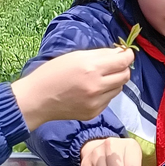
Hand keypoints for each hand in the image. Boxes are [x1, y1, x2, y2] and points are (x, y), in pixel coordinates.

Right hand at [12, 47, 133, 129]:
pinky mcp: (94, 113)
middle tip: (114, 64)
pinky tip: (91, 90)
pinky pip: (108, 99)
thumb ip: (100, 54)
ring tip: (99, 78)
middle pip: (125, 75)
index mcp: (91, 68)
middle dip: (123, 68)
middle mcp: (96, 86)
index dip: (128, 55)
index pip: (123, 61)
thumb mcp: (75, 56)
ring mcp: (96, 102)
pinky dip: (105, 93)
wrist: (37, 99)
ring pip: (119, 88)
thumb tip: (120, 52)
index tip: (126, 53)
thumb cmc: (52, 73)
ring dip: (114, 81)